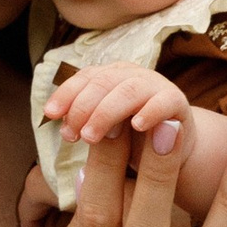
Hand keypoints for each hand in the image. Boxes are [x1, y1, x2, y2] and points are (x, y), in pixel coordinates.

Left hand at [41, 59, 196, 148]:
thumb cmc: (131, 141)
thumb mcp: (103, 133)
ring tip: (91, 137)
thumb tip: (62, 126)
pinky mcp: (176, 102)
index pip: (84, 78)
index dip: (65, 93)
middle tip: (71, 135)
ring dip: (106, 112)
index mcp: (110, 78)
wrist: (172, 151)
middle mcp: (131, 76)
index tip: (50, 114)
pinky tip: (137, 125)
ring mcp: (155, 87)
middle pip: (103, 82)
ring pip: (128, 89)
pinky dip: (150, 111)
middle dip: (82, 107)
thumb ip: (85, 124)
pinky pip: (164, 101)